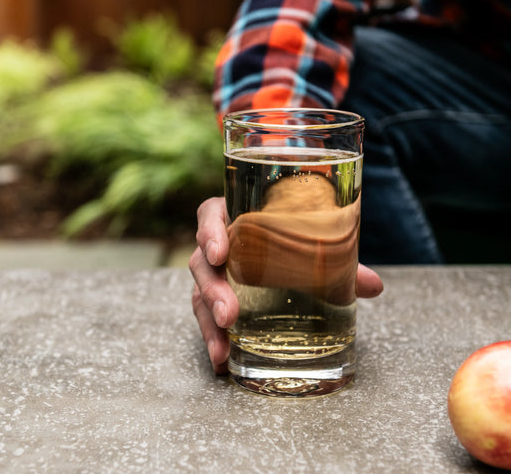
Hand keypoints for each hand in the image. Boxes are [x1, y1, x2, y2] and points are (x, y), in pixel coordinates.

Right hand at [189, 197, 383, 374]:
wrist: (285, 245)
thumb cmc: (291, 237)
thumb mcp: (310, 243)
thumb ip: (340, 261)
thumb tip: (374, 286)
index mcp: (234, 216)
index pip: (210, 215)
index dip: (209, 232)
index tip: (219, 253)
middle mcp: (218, 245)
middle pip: (201, 262)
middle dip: (212, 289)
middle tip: (229, 314)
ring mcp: (215, 273)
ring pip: (200, 293)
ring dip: (209, 321)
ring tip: (223, 348)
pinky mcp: (216, 297)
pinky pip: (207, 316)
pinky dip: (214, 338)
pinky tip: (222, 360)